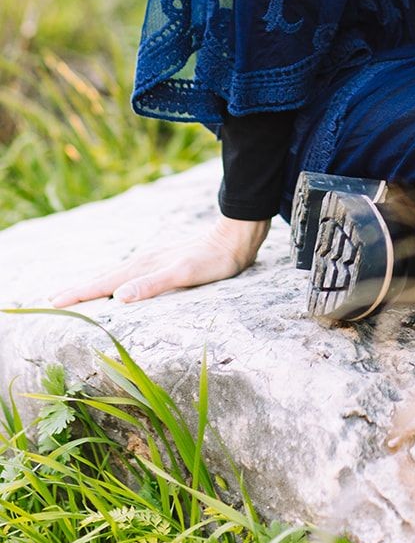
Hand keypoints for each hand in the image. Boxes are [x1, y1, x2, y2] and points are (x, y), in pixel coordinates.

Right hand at [49, 215, 271, 307]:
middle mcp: (143, 261)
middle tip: (52, 301)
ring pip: (114, 275)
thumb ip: (152, 285)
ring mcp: (152, 261)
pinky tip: (115, 287)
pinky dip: (113, 282)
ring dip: (93, 286)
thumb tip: (118, 298)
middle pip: (103, 278)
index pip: (103, 284)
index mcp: (143, 266)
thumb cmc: (213, 260)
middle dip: (78, 290)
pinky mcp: (161, 263)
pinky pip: (128, 275)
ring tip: (74, 294)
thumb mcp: (184, 274)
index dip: (79, 294)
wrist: (234, 239)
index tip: (53, 303)